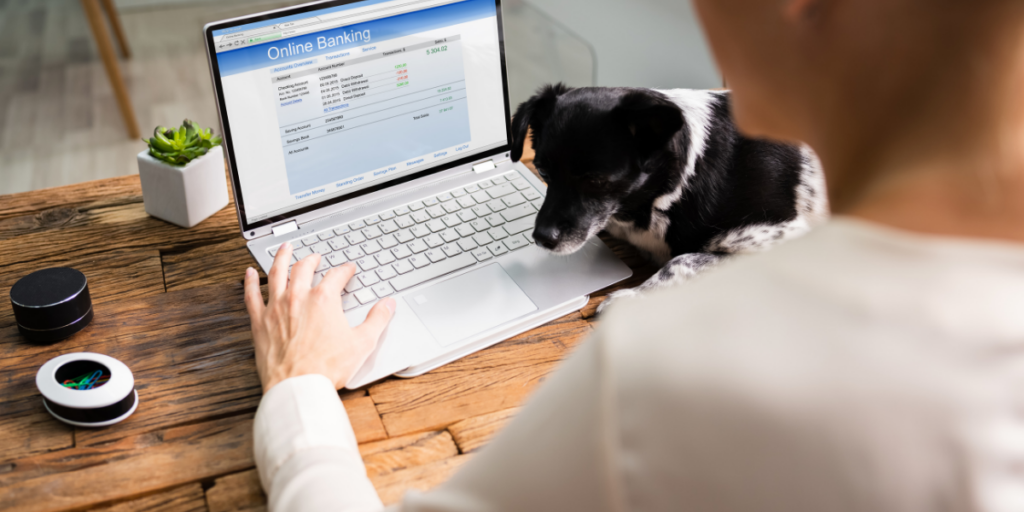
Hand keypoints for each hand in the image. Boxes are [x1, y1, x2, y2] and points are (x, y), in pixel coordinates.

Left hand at [243, 242, 395, 392]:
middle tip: (316, 257)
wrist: (299, 386)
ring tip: (284, 249)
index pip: (336, 275)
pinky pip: (251, 296)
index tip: (348, 269)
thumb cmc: (327, 368)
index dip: (345, 270)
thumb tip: (388, 305)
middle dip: (312, 260)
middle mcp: (298, 298)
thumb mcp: (363, 343)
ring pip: (276, 273)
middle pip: (304, 268)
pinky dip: (249, 282)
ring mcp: (276, 308)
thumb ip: (377, 319)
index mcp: (324, 300)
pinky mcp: (260, 322)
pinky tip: (249, 273)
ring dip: (281, 258)